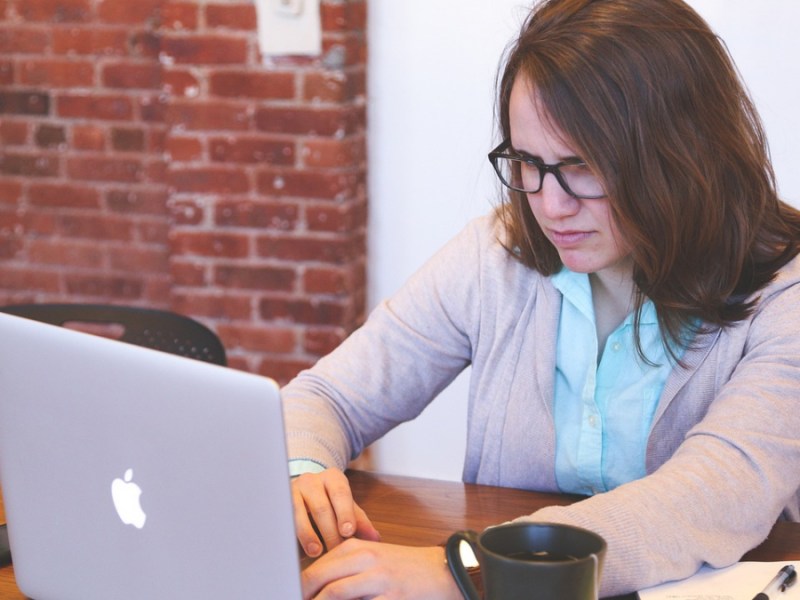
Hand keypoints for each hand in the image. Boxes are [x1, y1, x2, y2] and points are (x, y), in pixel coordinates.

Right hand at [292, 468, 380, 557]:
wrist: (303, 491)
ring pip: (299, 513)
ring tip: (316, 552)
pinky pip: (284, 520)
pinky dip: (291, 535)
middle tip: (335, 551)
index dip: (345, 513)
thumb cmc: (329, 502)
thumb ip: (360, 521)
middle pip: (321, 507)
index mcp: (332, 478)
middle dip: (329, 532)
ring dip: (308, 535)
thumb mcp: (346, 507)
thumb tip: (375, 538)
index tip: (348, 532)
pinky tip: (296, 548)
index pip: (340, 493)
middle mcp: (311, 480)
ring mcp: (292, 490)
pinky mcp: (279, 502)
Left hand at [302, 538, 461, 599]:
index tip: (290, 592)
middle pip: (320, 577)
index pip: (317, 565)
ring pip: (335, 593)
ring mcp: (378, 579)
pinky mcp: (391, 598)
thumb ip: (345, 568)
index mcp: (357, 547)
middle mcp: (365, 559)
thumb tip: (316, 586)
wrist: (443, 571)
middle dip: (303, 593)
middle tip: (293, 598)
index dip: (300, 584)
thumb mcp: (373, 559)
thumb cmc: (405, 568)